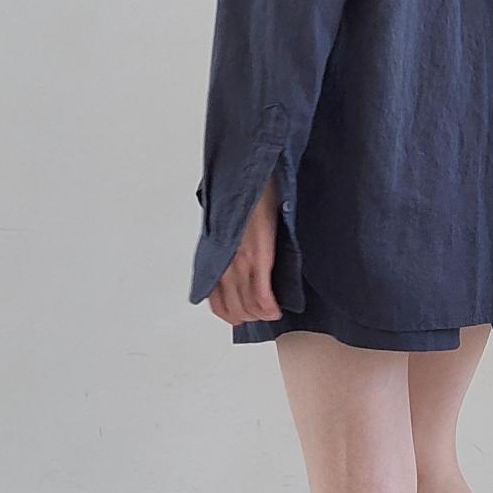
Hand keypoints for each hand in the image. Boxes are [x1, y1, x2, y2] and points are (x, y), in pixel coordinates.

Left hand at [209, 176, 283, 325]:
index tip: (242, 317)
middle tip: (265, 315)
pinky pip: (262, 292)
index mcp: (216, 255)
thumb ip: (229, 245)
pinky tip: (276, 309)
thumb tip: (238, 259)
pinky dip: (269, 305)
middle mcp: (224, 262)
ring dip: (262, 314)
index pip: (216, 299)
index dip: (229, 314)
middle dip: (250, 316)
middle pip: (233, 307)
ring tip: (273, 313)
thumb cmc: (243, 195)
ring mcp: (240, 260)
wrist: (252, 175)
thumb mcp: (227, 224)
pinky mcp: (258, 255)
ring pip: (248, 304)